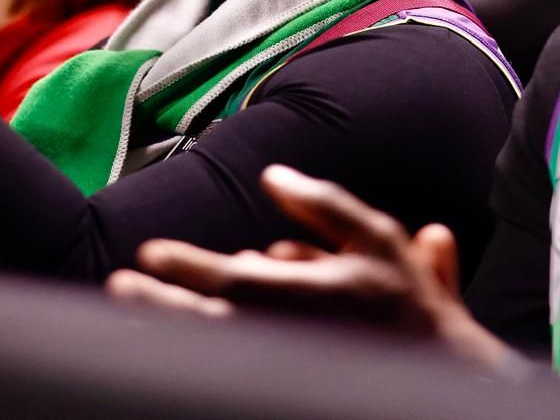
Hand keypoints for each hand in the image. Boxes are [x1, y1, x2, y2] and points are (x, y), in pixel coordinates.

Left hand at [106, 164, 510, 368]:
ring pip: (210, 352)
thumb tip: (272, 176)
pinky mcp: (279, 382)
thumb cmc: (404, 301)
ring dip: (165, 331)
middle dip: (160, 303)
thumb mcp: (377, 238)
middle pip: (209, 324)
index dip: (189, 268)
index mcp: (311, 296)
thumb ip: (323, 205)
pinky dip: (194, 356)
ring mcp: (282, 365)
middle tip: (119, 287)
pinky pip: (227, 367)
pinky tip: (162, 346)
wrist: (440, 374)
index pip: (235, 281)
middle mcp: (290, 337)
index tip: (149, 253)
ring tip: (125, 314)